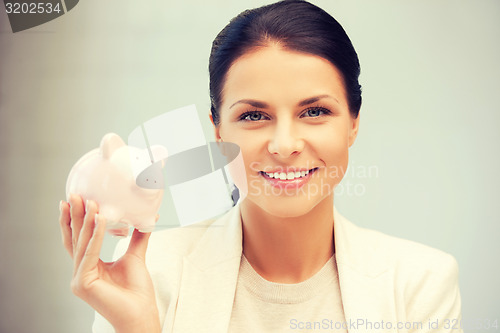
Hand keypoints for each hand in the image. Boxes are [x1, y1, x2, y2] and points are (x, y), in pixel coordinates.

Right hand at [59, 194, 160, 332]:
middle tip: (75, 194)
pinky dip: (96, 235)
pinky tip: (100, 218)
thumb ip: (138, 236)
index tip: (76, 199)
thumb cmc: (137, 291)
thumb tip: (148, 216)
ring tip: (91, 201)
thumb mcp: (135, 256)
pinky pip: (90, 253)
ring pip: (82, 244)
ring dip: (87, 221)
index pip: (79, 239)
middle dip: (75, 215)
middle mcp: (80, 272)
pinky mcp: (83, 283)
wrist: (142, 312)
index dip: (76, 219)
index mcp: (88, 266)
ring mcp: (79, 279)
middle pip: (75, 239)